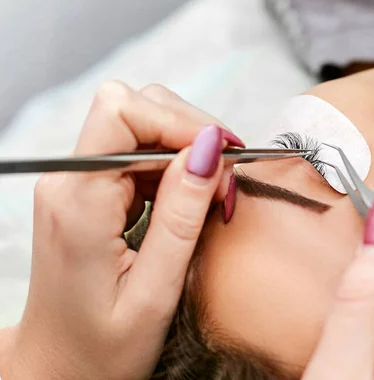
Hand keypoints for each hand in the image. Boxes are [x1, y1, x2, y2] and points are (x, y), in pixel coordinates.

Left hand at [1, 82, 242, 379]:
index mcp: (79, 204)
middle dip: (190, 131)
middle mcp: (69, 182)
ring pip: (141, 126)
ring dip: (187, 148)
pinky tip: (191, 197)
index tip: (224, 154)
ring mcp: (77, 183)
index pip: (122, 112)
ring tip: (213, 192)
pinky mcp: (89, 191)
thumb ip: (182, 215)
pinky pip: (138, 154)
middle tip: (226, 178)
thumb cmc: (101, 348)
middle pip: (135, 108)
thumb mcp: (155, 290)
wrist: (58, 368)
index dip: (180, 121)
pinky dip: (175, 165)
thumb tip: (209, 148)